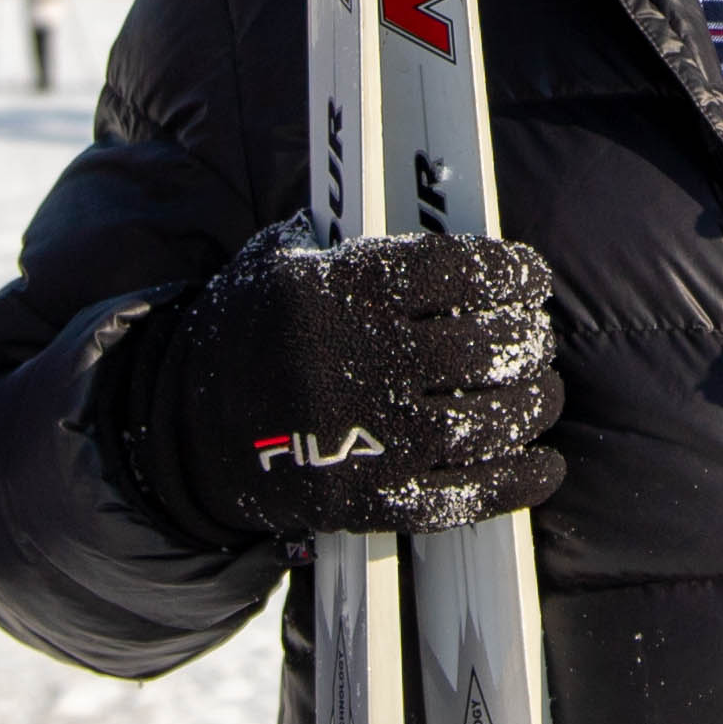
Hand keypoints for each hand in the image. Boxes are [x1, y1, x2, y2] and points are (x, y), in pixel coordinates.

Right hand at [120, 228, 566, 544]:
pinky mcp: (371, 500)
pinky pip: (467, 493)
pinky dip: (518, 479)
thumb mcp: (276, 264)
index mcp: (344, 291)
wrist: (181, 432)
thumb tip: (413, 224)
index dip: (512, 272)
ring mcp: (373, 436)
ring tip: (539, 394)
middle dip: (527, 339)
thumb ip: (343, 238)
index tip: (530, 277)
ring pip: (491, 418)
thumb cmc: (240, 338)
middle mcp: (366, 361)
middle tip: (532, 339)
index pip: (462, 271)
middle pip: (488, 346)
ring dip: (533, 403)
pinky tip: (541, 464)